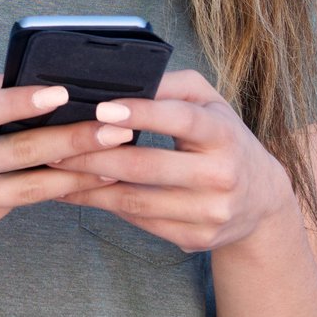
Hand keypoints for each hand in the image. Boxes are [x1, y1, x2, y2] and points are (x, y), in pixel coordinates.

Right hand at [0, 68, 135, 247]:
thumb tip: (30, 77)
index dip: (19, 102)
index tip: (61, 93)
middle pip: (15, 154)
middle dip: (71, 139)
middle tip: (116, 129)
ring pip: (26, 188)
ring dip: (76, 174)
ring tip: (116, 160)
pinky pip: (17, 207)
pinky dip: (51, 192)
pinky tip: (82, 181)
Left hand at [48, 69, 295, 253]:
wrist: (261, 199)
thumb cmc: (223, 138)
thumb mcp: (209, 103)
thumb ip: (171, 87)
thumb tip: (122, 78)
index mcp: (224, 133)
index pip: (181, 120)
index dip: (141, 113)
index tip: (101, 108)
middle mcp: (221, 175)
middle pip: (148, 167)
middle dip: (94, 155)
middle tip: (54, 144)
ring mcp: (209, 212)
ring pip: (136, 201)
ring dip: (89, 185)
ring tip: (56, 169)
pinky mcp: (196, 238)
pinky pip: (140, 222)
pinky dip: (104, 205)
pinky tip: (78, 192)